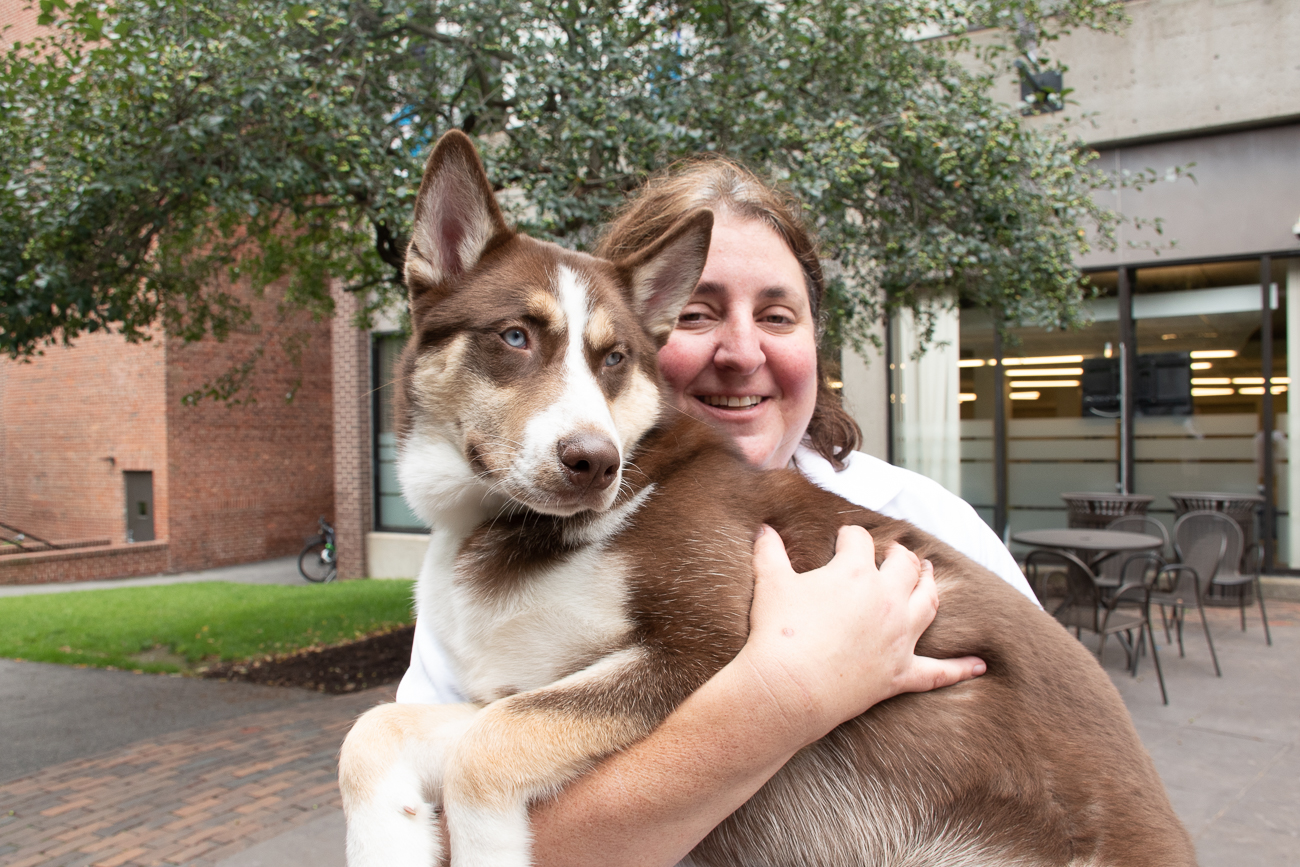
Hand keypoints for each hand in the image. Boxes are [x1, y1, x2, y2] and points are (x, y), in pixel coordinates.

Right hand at [736, 524, 985, 745]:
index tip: (843, 539)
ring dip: (930, 586)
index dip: (850, 537)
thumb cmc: (779, 633)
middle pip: (905, 566)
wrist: (789, 688)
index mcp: (856, 573)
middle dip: (900, 554)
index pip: (860, 541)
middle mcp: (887, 600)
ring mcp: (900, 637)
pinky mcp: (901, 673)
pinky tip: (980, 665)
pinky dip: (960, 668)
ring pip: (928, 603)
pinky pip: (938, 672)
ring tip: (930, 575)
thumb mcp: (770, 584)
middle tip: (894, 552)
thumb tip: (764, 528)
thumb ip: (769, 551)